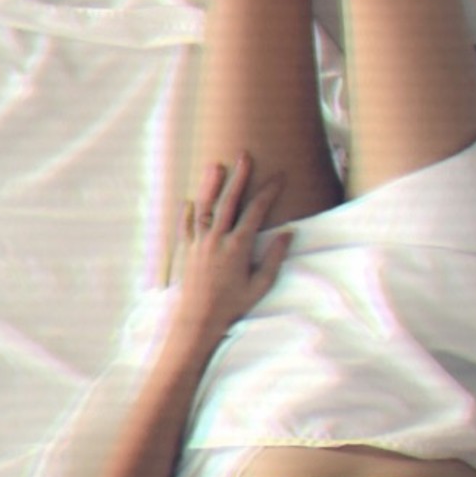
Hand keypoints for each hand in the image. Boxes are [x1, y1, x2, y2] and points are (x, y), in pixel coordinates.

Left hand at [172, 154, 292, 349]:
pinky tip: (189, 200)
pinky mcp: (188, 250)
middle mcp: (217, 239)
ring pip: (205, 207)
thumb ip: (274, 258)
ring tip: (215, 166)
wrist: (198, 320)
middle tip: (244, 156)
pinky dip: (188, 211)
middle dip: (239, 177)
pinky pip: (187, 226)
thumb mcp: (260, 285)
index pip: (256, 212)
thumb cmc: (232, 306)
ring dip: (210, 185)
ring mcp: (200, 243)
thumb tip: (288, 234)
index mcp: (238, 247)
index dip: (268, 192)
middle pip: (229, 201)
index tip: (278, 177)